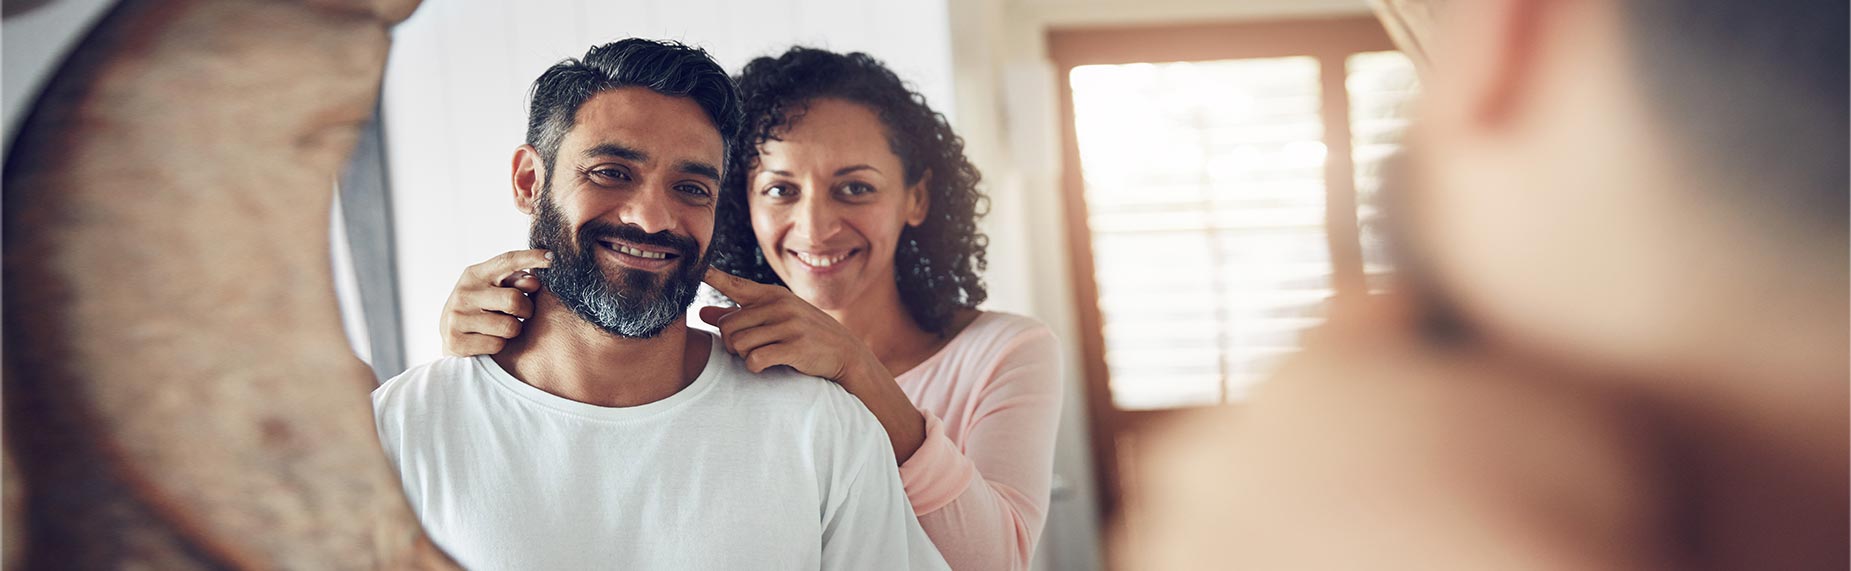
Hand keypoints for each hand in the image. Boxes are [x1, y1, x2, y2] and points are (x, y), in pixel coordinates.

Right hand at [440, 249, 550, 356]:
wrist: (450, 337)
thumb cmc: (482, 308)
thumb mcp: (495, 289)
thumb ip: (516, 282)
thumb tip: (534, 282)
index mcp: (476, 274)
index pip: (507, 261)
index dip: (531, 257)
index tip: (551, 258)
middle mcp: (463, 292)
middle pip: (515, 300)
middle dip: (527, 310)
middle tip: (523, 313)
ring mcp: (457, 317)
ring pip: (509, 327)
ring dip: (513, 330)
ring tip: (502, 327)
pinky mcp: (455, 341)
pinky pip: (497, 345)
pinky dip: (500, 345)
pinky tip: (489, 340)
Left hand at [699, 268, 879, 382]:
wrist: (845, 352)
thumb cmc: (804, 334)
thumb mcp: (775, 318)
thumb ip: (737, 315)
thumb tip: (702, 312)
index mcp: (772, 295)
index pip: (735, 285)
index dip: (713, 277)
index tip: (695, 268)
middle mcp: (779, 305)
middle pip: (727, 326)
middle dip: (730, 343)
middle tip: (745, 349)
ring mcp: (788, 325)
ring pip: (738, 344)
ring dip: (743, 356)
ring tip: (759, 356)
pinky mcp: (795, 347)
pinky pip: (755, 359)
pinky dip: (755, 366)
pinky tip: (766, 365)